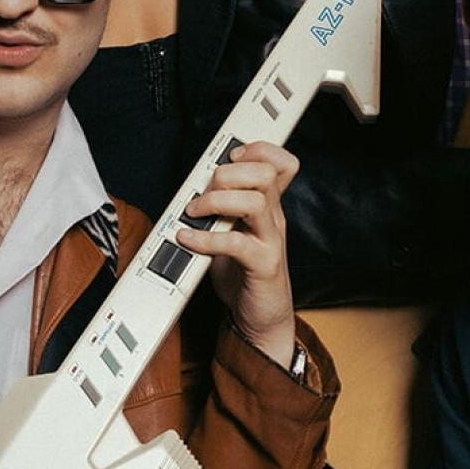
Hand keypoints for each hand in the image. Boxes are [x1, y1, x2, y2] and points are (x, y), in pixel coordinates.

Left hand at [176, 141, 298, 367]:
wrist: (262, 318)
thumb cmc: (245, 273)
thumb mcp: (235, 232)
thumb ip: (221, 209)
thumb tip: (192, 188)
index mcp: (269, 205)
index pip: (280, 162)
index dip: (258, 150)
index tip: (230, 157)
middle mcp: (274, 218)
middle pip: (265, 173)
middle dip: (229, 173)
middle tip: (204, 191)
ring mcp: (271, 240)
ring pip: (256, 201)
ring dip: (217, 201)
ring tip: (194, 213)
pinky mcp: (263, 266)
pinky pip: (237, 244)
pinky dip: (206, 239)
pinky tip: (189, 240)